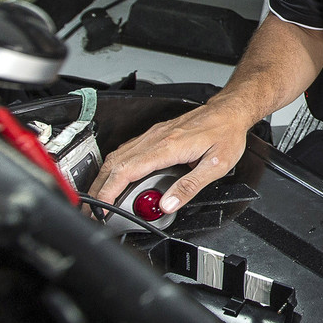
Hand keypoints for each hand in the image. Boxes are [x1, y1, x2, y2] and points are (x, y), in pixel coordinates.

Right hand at [90, 102, 251, 212]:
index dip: (109, 191)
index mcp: (167, 147)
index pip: (126, 171)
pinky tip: (114, 178)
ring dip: (104, 178)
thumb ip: (189, 187)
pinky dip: (114, 167)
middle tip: (93, 210)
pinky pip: (126, 151)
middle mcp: (155, 139)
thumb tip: (168, 204)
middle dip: (99, 189)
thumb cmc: (225, 134)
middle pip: (114, 164)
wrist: (229, 111)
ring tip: (99, 199)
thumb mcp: (216, 166)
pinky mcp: (154, 135)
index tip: (101, 208)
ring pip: (117, 156)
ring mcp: (152, 135)